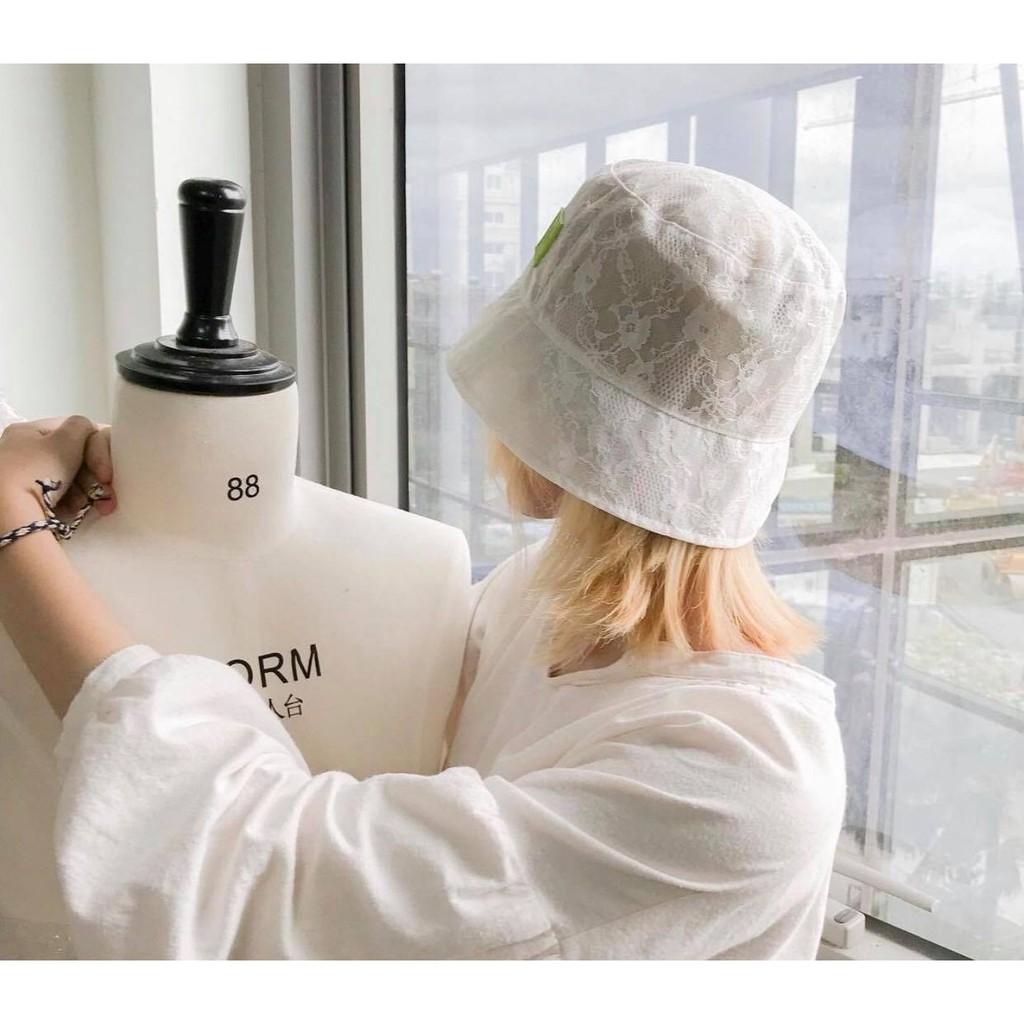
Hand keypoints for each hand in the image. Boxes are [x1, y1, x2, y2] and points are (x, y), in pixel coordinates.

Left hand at [0, 416, 116, 528]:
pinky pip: (59, 497)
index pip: (69, 429)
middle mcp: (21, 451)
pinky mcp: (27, 501)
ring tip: (96, 502)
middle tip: (106, 485)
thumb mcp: (67, 439)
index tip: (108, 460)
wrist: (10, 513)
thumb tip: (90, 431)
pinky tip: (78, 509)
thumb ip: (83, 426)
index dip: (94, 442)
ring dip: (86, 490)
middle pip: (71, 457)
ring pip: (68, 479)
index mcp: (26, 431)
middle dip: (93, 473)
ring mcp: (22, 477)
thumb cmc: (38, 470)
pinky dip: (72, 503)